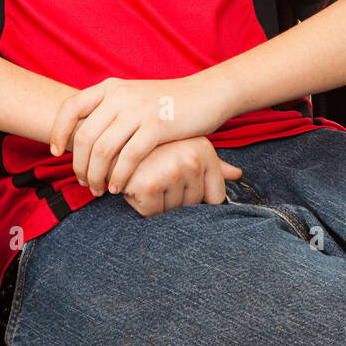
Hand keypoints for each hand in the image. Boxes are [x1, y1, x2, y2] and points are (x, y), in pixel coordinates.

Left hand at [49, 73, 232, 195]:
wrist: (206, 95)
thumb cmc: (167, 103)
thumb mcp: (132, 96)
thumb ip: (108, 109)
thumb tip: (81, 133)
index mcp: (111, 87)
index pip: (71, 107)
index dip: (57, 131)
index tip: (55, 152)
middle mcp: (120, 95)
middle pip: (84, 136)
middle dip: (78, 165)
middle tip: (82, 182)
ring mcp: (138, 110)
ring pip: (102, 150)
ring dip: (96, 175)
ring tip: (98, 190)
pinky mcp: (157, 127)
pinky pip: (128, 157)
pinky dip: (119, 177)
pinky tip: (119, 188)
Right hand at [120, 136, 241, 216]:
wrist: (107, 132)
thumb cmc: (149, 145)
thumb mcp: (185, 147)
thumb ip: (213, 165)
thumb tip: (238, 174)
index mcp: (204, 150)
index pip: (215, 198)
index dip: (195, 197)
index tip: (178, 181)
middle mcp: (193, 159)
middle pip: (192, 206)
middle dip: (171, 198)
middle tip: (155, 175)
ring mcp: (173, 171)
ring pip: (172, 212)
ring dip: (154, 201)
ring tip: (143, 175)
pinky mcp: (150, 184)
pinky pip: (152, 212)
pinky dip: (138, 203)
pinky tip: (131, 181)